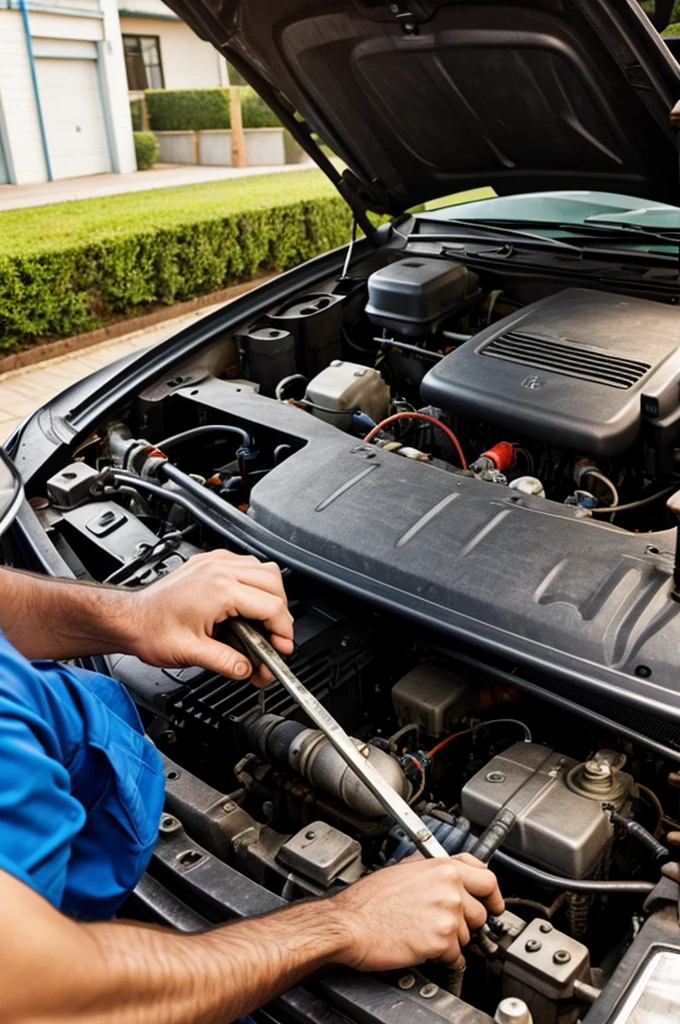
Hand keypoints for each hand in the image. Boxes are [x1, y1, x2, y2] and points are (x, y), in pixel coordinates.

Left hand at [124, 551, 293, 684]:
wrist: (130, 618)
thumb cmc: (152, 630)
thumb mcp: (192, 653)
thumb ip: (227, 662)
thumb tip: (250, 669)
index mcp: (220, 590)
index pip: (271, 605)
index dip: (283, 629)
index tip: (281, 646)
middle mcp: (220, 569)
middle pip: (275, 582)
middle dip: (281, 611)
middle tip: (276, 635)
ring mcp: (215, 562)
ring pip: (264, 569)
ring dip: (270, 594)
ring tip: (263, 619)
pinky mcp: (210, 561)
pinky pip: (245, 564)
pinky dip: (254, 582)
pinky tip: (246, 601)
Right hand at [329, 854, 503, 971]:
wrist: (351, 924)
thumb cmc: (369, 900)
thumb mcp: (405, 869)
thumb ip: (435, 873)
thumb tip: (450, 879)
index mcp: (443, 867)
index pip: (487, 878)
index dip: (492, 895)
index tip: (494, 903)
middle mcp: (450, 889)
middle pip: (480, 912)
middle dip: (465, 922)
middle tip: (445, 925)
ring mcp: (448, 915)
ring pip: (468, 936)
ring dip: (451, 940)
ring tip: (424, 933)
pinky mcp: (442, 941)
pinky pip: (457, 957)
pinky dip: (444, 958)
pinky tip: (424, 949)